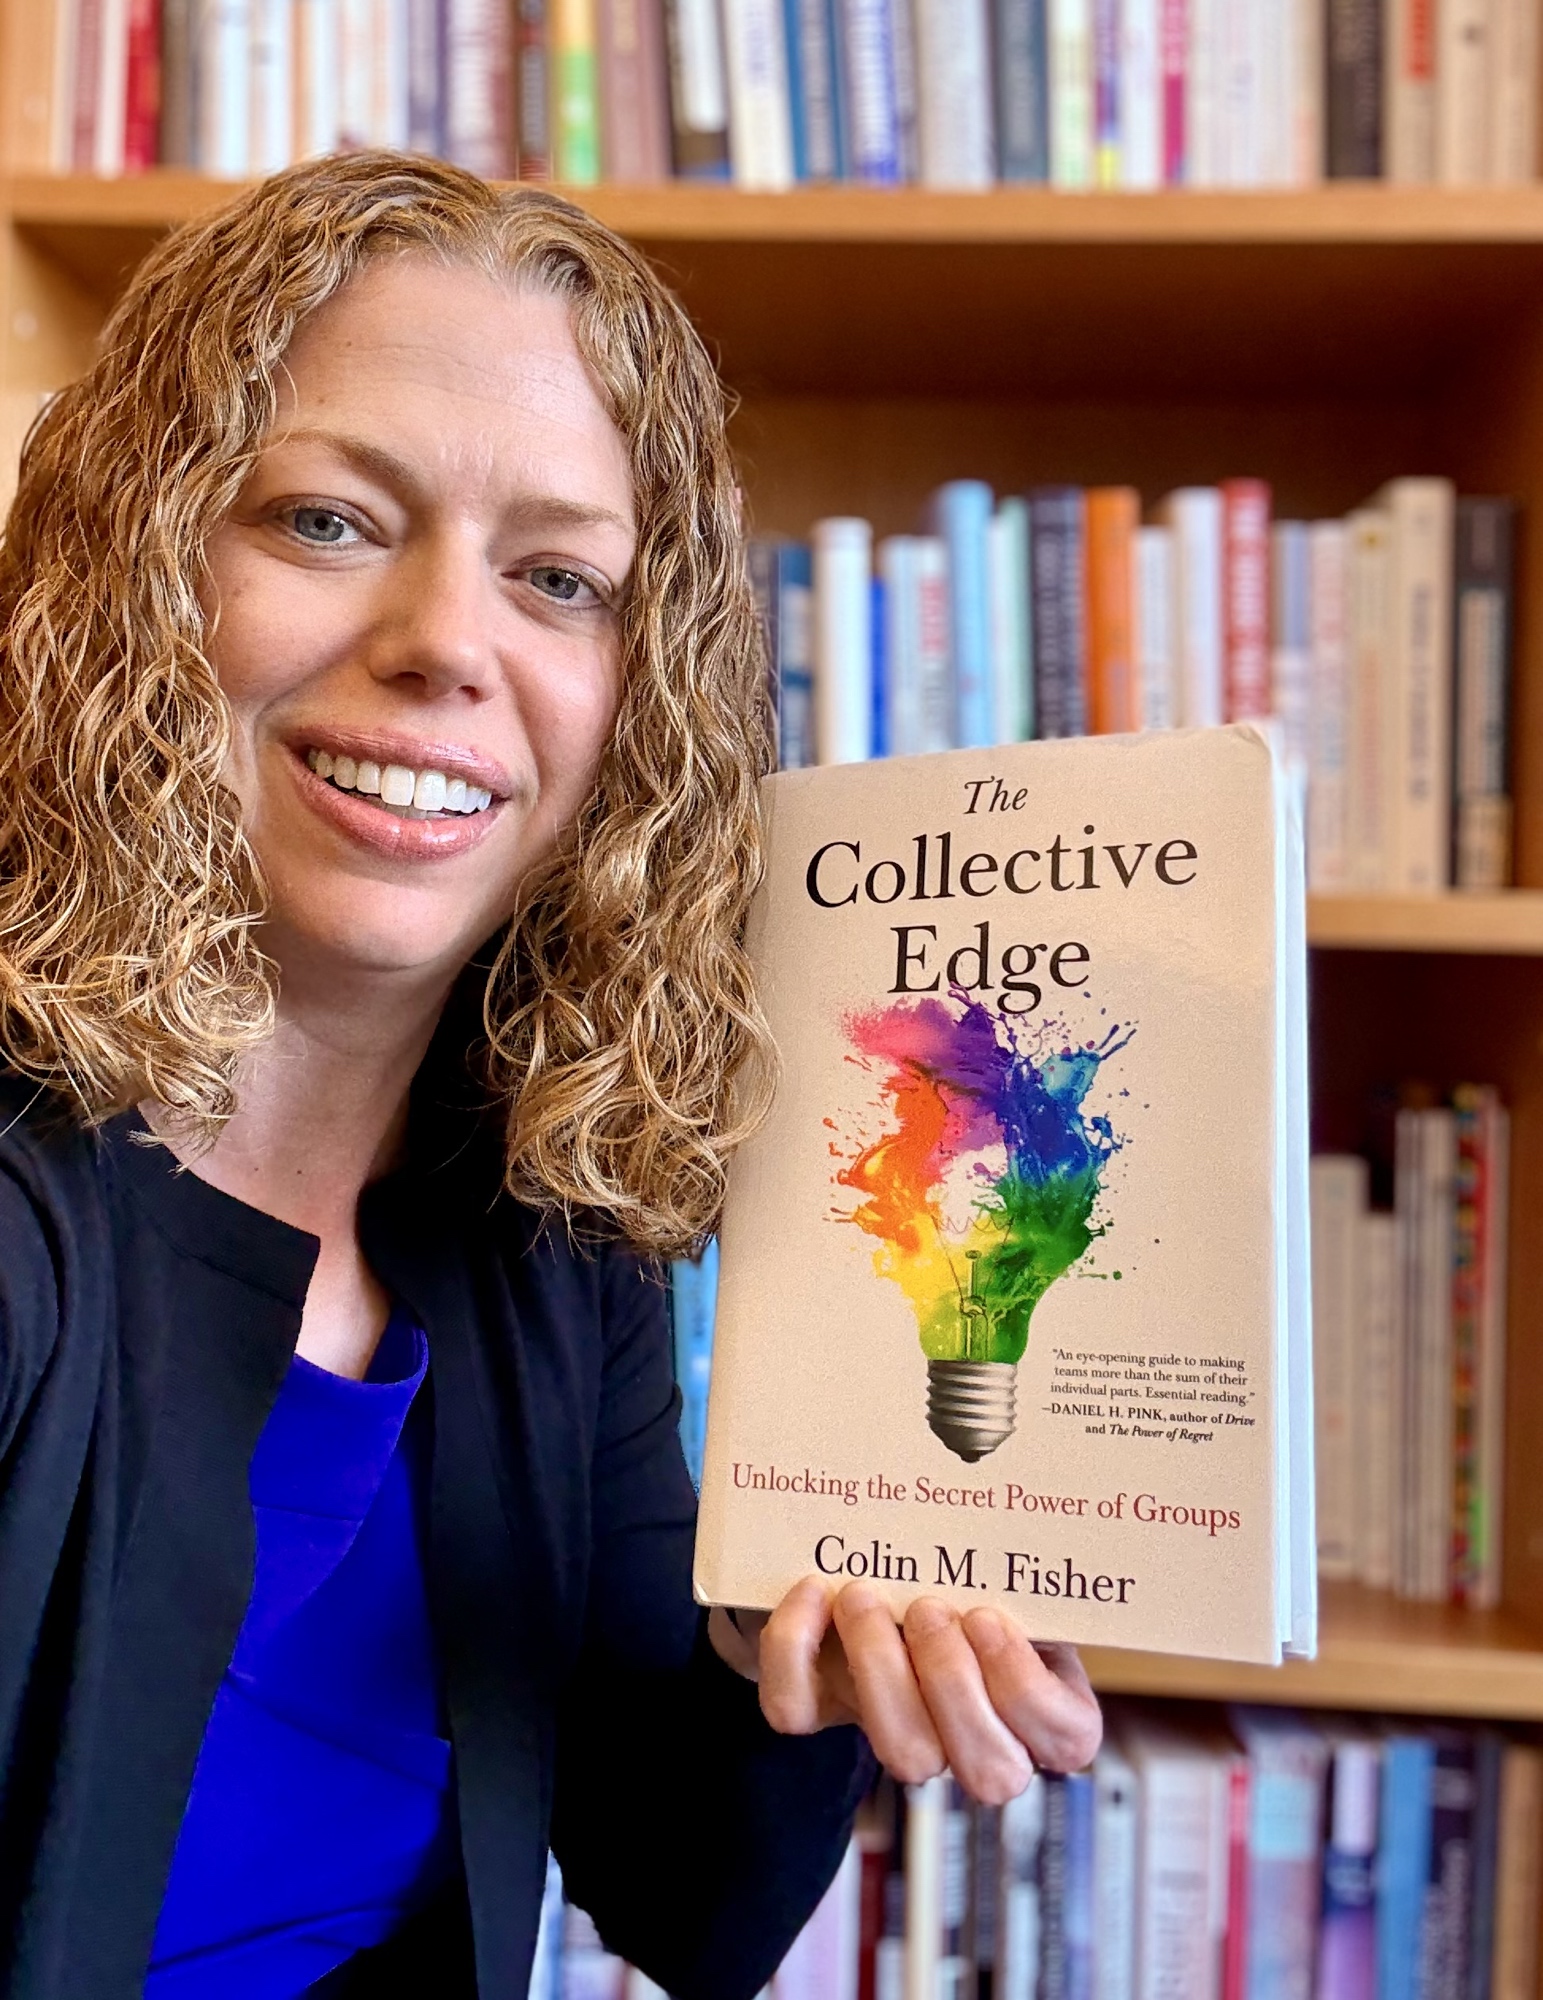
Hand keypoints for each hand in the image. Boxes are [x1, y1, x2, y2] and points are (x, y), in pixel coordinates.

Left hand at [708, 1577, 1101, 1805]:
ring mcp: (900, 1736)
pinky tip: (812, 1592)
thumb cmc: (968, 1576)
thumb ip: (1021, 1576)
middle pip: (991, 1771)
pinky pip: (798, 1711)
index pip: (1069, 1741)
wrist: (883, 1571)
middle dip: (953, 1684)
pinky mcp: (823, 1711)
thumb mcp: (1009, 1576)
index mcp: (1042, 1708)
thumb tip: (1022, 1534)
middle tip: (927, 1608)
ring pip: (906, 1756)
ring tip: (865, 1597)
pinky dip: (794, 1649)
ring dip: (881, 1670)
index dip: (1025, 1687)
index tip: (987, 1617)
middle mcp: (979, 1741)